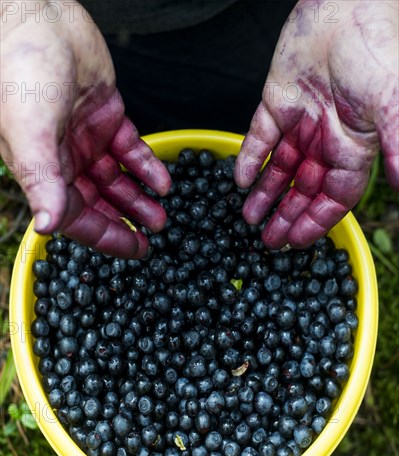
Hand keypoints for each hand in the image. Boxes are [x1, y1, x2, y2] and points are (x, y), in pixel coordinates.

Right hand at [0, 1, 170, 257]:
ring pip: (116, 180)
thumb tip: (48, 226)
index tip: (134, 251)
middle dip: (126, 221)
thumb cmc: (20, 67)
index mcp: (42, 169)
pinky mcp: (105, 116)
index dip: (105, 237)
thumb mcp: (29, 129)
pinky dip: (146, 165)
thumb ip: (41, 179)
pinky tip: (163, 181)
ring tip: (163, 215)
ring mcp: (85, 138)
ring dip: (139, 198)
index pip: (76, 217)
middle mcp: (63, 159)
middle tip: (154, 236)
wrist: (37, 14)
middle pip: (99, 203)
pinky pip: (129, 149)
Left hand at [235, 0, 398, 248]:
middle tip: (267, 242)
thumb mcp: (391, 106)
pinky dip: (249, 158)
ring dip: (264, 195)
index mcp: (355, 147)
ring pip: (279, 169)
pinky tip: (240, 180)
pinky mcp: (276, 103)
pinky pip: (259, 138)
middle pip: (303, 189)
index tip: (297, 242)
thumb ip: (396, 148)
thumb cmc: (376, 50)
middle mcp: (326, 140)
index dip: (316, 221)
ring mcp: (300, 123)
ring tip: (248, 219)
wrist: (347, 4)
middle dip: (286, 216)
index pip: (335, 196)